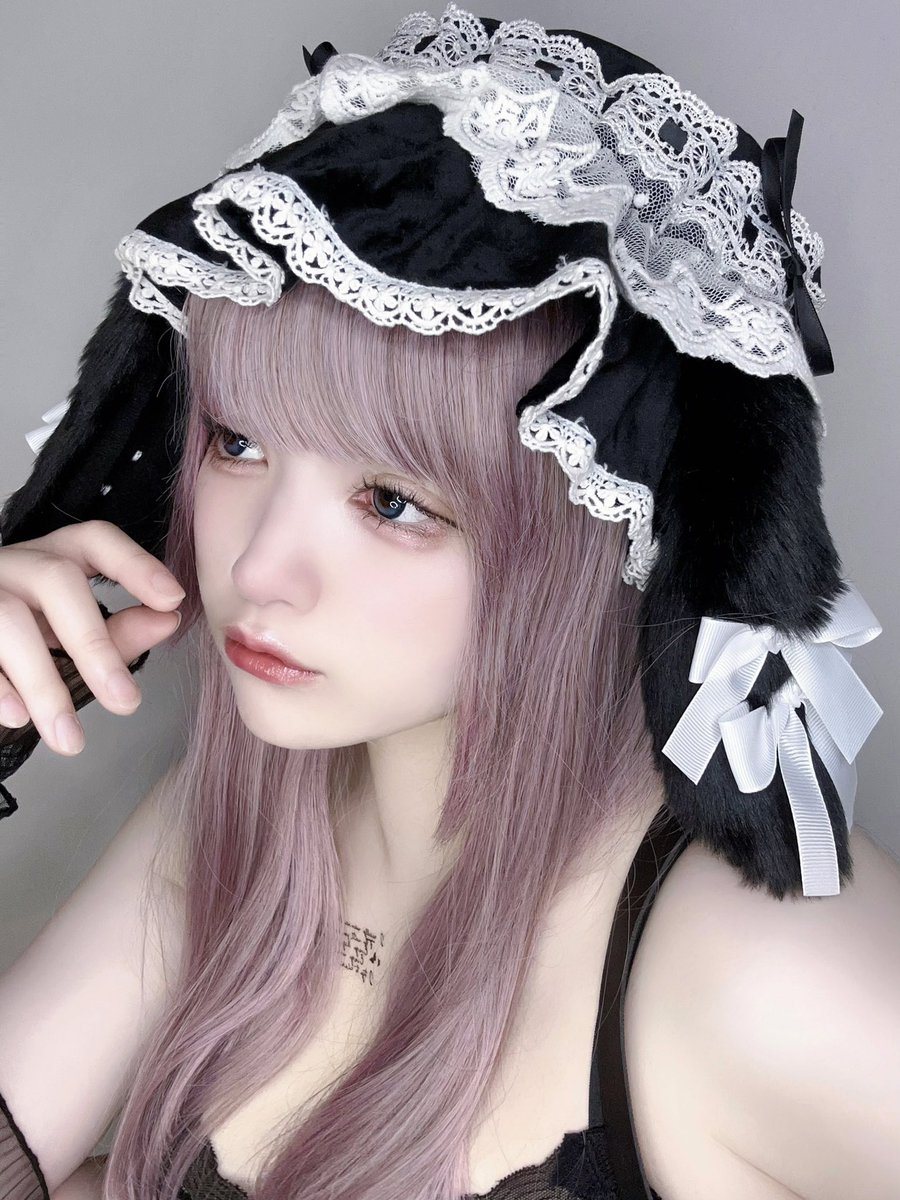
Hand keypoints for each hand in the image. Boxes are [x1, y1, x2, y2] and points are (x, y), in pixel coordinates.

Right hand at [0, 520, 184, 754]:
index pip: (97, 540)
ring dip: (44, 684)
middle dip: (95, 645)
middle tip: (126, 703)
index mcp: (56, 555)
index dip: (135, 564)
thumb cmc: (25, 636)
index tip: (172, 599)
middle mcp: (17, 563)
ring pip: (9, 619)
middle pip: (56, 581)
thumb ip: (119, 631)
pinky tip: (19, 718)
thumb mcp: (72, 631)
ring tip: (70, 739)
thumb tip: (167, 621)